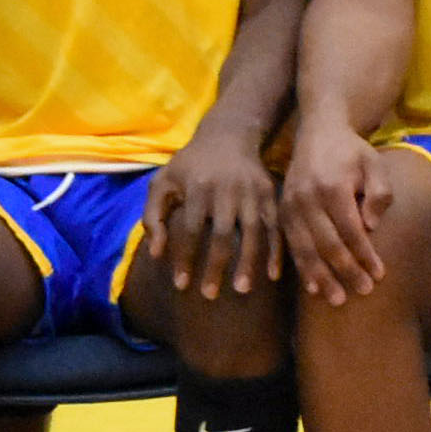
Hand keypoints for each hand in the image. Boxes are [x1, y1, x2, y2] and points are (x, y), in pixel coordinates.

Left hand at [150, 128, 284, 300]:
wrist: (228, 136)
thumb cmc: (189, 165)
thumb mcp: (163, 182)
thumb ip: (153, 216)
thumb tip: (157, 254)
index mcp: (199, 187)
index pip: (192, 230)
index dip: (187, 258)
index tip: (181, 285)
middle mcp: (227, 190)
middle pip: (223, 234)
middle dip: (217, 266)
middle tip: (210, 295)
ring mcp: (252, 191)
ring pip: (253, 231)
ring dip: (249, 262)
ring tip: (242, 290)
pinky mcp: (270, 193)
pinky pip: (275, 225)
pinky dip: (277, 250)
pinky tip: (273, 274)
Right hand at [277, 123, 392, 305]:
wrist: (317, 131)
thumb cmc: (352, 152)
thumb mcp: (374, 163)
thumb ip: (379, 193)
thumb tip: (370, 226)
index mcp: (332, 186)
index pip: (351, 230)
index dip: (365, 255)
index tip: (379, 275)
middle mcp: (307, 198)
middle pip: (327, 244)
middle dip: (346, 271)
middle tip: (363, 292)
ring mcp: (291, 206)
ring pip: (305, 249)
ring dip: (322, 277)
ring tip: (337, 299)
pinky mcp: (281, 212)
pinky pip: (290, 245)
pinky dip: (301, 268)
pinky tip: (312, 287)